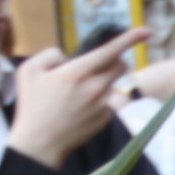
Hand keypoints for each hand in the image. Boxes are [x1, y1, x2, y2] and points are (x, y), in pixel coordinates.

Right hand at [6, 39, 134, 164]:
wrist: (39, 143)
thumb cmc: (31, 105)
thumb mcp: (29, 71)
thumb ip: (50, 54)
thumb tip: (67, 57)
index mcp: (77, 72)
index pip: (110, 50)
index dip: (130, 38)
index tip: (146, 31)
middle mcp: (94, 88)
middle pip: (121, 65)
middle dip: (114, 61)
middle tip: (97, 66)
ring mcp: (102, 105)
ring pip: (114, 84)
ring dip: (103, 82)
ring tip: (79, 93)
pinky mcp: (105, 119)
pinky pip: (108, 103)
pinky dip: (98, 101)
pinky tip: (79, 109)